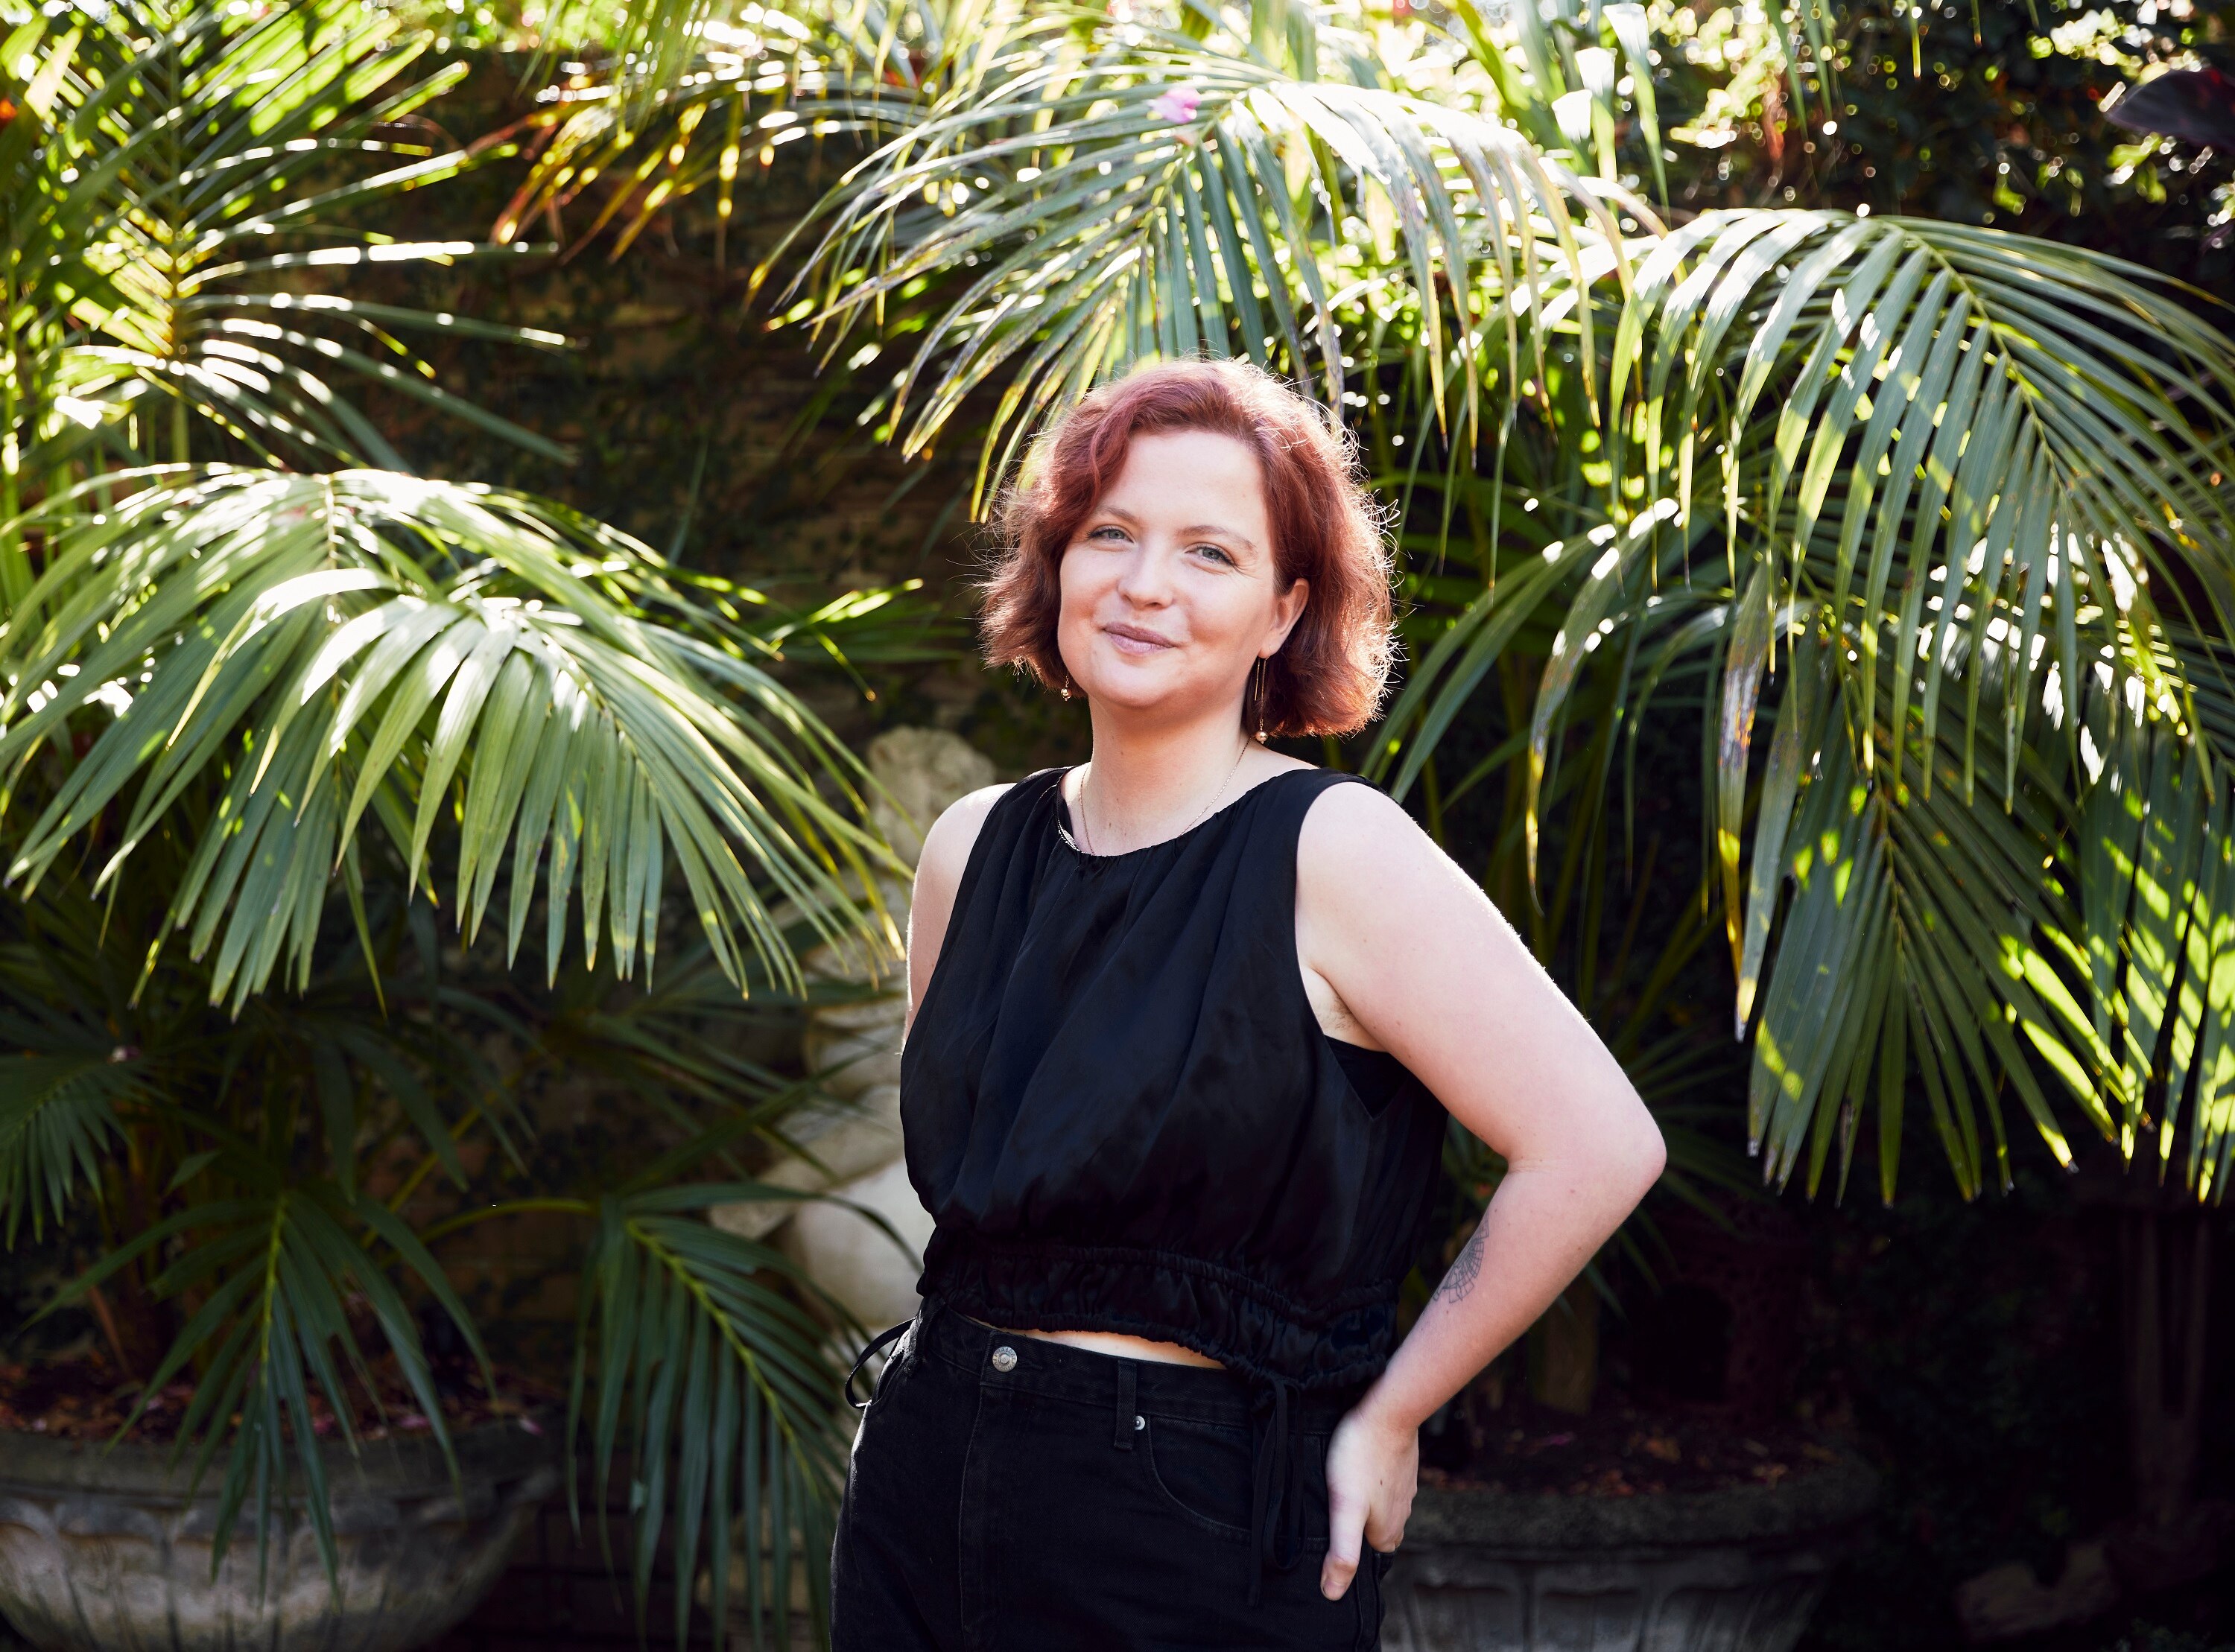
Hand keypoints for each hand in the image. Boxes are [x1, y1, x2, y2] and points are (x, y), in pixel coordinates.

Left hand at [1320, 1401, 1417, 1599]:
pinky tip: (1357, 1463)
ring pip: (1380, 1503)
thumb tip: (1332, 1595)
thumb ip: (1342, 1552)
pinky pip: (1385, 1480)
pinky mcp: (1403, 1465)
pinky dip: (1372, 1476)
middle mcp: (1402, 1513)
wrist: (1389, 1412)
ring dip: (1363, 1498)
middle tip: (1331, 1503)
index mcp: (1388, 1532)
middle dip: (1356, 1522)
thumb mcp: (1345, 1509)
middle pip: (1374, 1528)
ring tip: (1341, 1482)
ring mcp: (1406, 1488)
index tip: (1328, 1524)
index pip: (1366, 1552)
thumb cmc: (1360, 1458)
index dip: (1346, 1543)